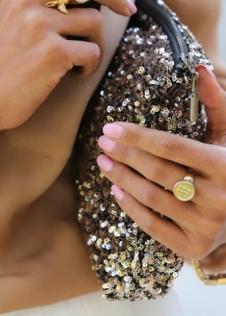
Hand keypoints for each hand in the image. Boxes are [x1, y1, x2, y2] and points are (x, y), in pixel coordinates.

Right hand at [0, 0, 133, 135]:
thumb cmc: (3, 58)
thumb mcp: (14, 14)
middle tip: (128, 9)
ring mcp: (40, 25)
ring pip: (95, 21)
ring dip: (94, 42)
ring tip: (76, 59)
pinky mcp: (53, 52)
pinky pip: (93, 52)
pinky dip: (88, 66)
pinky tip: (71, 74)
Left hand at [96, 64, 225, 260]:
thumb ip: (216, 102)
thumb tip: (198, 67)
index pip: (172, 147)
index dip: (138, 136)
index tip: (111, 126)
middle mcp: (218, 199)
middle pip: (157, 171)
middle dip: (124, 153)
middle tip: (102, 141)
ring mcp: (206, 227)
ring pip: (151, 197)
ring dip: (120, 177)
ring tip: (103, 161)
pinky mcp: (192, 247)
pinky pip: (152, 226)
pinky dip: (131, 207)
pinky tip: (116, 190)